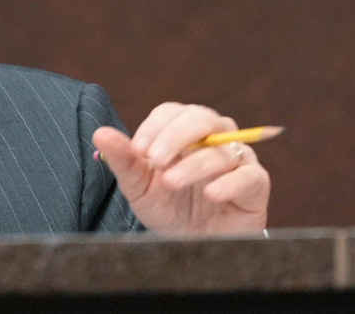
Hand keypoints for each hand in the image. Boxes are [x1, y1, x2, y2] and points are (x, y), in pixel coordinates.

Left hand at [92, 102, 269, 235]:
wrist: (193, 243)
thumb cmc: (166, 207)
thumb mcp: (138, 186)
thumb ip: (122, 159)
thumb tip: (99, 133)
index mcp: (182, 131)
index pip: (171, 112)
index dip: (155, 126)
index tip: (138, 149)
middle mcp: (213, 137)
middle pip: (201, 118)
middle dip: (175, 136)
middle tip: (155, 159)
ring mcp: (236, 159)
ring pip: (222, 149)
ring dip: (195, 164)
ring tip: (171, 182)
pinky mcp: (255, 184)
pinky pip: (249, 176)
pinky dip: (230, 183)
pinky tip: (211, 194)